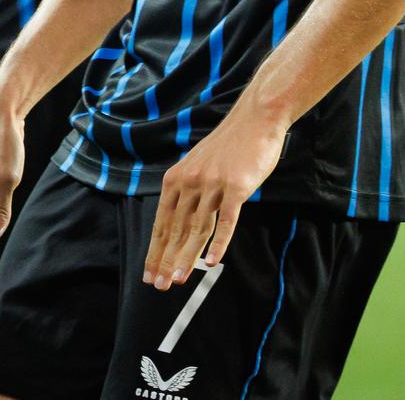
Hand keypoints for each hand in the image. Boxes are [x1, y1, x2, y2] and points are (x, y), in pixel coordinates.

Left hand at [143, 104, 287, 289]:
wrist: (254, 120)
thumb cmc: (228, 147)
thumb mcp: (198, 166)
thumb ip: (189, 193)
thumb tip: (182, 225)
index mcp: (176, 179)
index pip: (162, 222)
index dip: (155, 250)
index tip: (150, 273)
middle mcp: (190, 182)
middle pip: (176, 229)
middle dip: (165, 260)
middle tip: (159, 285)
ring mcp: (212, 185)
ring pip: (196, 228)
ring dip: (185, 257)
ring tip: (177, 279)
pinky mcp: (236, 188)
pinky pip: (226, 220)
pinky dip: (219, 243)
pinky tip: (211, 261)